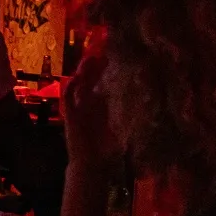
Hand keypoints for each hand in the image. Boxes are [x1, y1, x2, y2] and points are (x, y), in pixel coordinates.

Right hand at [62, 50, 119, 169]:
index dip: (106, 70)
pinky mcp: (70, 116)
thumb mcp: (123, 128)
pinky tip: (74, 79)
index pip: (103, 83)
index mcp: (101, 106)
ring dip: (82, 72)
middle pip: (89, 80)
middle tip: (100, 52)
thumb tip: (148, 102)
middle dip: (93, 66)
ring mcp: (78, 109)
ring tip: (89, 59)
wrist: (91, 163)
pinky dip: (70, 89)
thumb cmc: (106, 148)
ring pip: (78, 85)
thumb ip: (131, 116)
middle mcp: (88, 104)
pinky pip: (68, 99)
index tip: (113, 57)